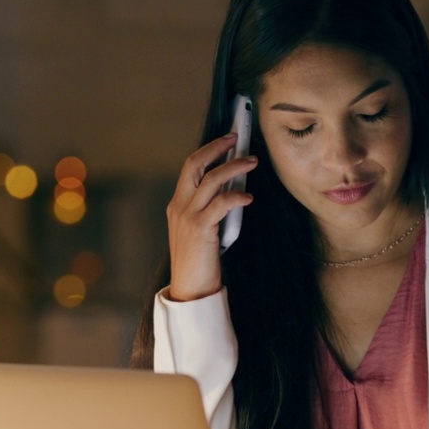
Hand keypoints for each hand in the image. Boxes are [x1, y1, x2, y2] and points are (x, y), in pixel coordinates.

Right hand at [166, 134, 256, 300]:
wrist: (190, 290)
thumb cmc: (199, 263)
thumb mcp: (200, 231)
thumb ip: (209, 210)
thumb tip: (233, 189)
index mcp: (177, 205)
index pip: (189, 167)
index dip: (208, 150)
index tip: (227, 141)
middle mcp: (179, 207)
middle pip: (195, 164)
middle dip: (217, 147)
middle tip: (237, 138)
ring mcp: (187, 217)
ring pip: (210, 179)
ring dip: (234, 166)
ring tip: (252, 162)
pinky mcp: (200, 229)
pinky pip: (221, 203)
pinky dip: (237, 196)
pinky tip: (248, 197)